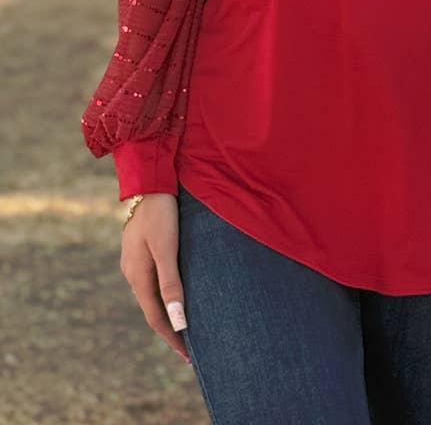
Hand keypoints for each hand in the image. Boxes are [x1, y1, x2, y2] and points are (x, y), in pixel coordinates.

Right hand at [119, 193, 190, 361]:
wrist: (150, 182)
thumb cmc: (162, 214)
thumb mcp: (167, 249)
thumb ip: (171, 284)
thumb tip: (177, 320)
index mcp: (137, 276)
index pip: (156, 318)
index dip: (173, 338)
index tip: (188, 356)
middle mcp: (132, 273)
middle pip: (152, 309)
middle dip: (170, 328)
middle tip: (190, 347)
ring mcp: (134, 261)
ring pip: (152, 295)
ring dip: (167, 311)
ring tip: (185, 325)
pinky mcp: (140, 251)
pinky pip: (152, 280)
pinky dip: (164, 294)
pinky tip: (174, 293)